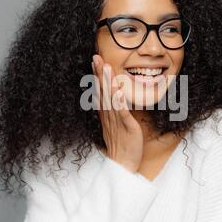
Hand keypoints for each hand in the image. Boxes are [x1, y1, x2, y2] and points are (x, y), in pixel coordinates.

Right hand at [91, 54, 143, 172]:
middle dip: (99, 74)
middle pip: (102, 91)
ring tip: (106, 68)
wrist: (123, 163)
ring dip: (108, 83)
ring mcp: (116, 120)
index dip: (97, 76)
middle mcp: (108, 115)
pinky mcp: (125, 126)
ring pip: (110, 98)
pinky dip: (119, 101)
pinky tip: (118, 91)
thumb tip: (114, 96)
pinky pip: (121, 112)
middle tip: (96, 57)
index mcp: (106, 114)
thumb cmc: (121, 144)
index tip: (95, 61)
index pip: (100, 91)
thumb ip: (114, 110)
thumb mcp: (116, 123)